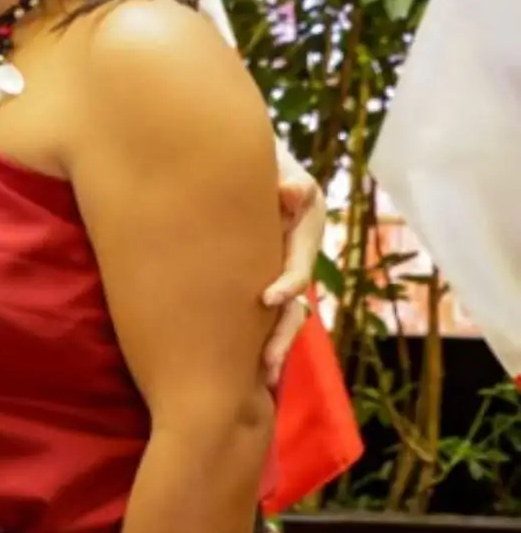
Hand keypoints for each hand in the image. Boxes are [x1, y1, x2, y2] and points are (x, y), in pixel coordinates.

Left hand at [260, 171, 325, 386]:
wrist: (229, 154)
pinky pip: (261, 312)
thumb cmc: (254, 158)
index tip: (268, 299)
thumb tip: (296, 191)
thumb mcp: (272, 161)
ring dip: (273, 344)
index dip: (288, 282)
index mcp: (303, 227)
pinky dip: (256, 336)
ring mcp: (278, 267)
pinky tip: (242, 367)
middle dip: (282, 335)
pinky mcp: (258, 275)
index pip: (299, 262)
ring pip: (282, 315)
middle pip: (295, 303)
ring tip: (260, 377)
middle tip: (265, 366)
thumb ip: (285, 179)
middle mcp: (295, 254)